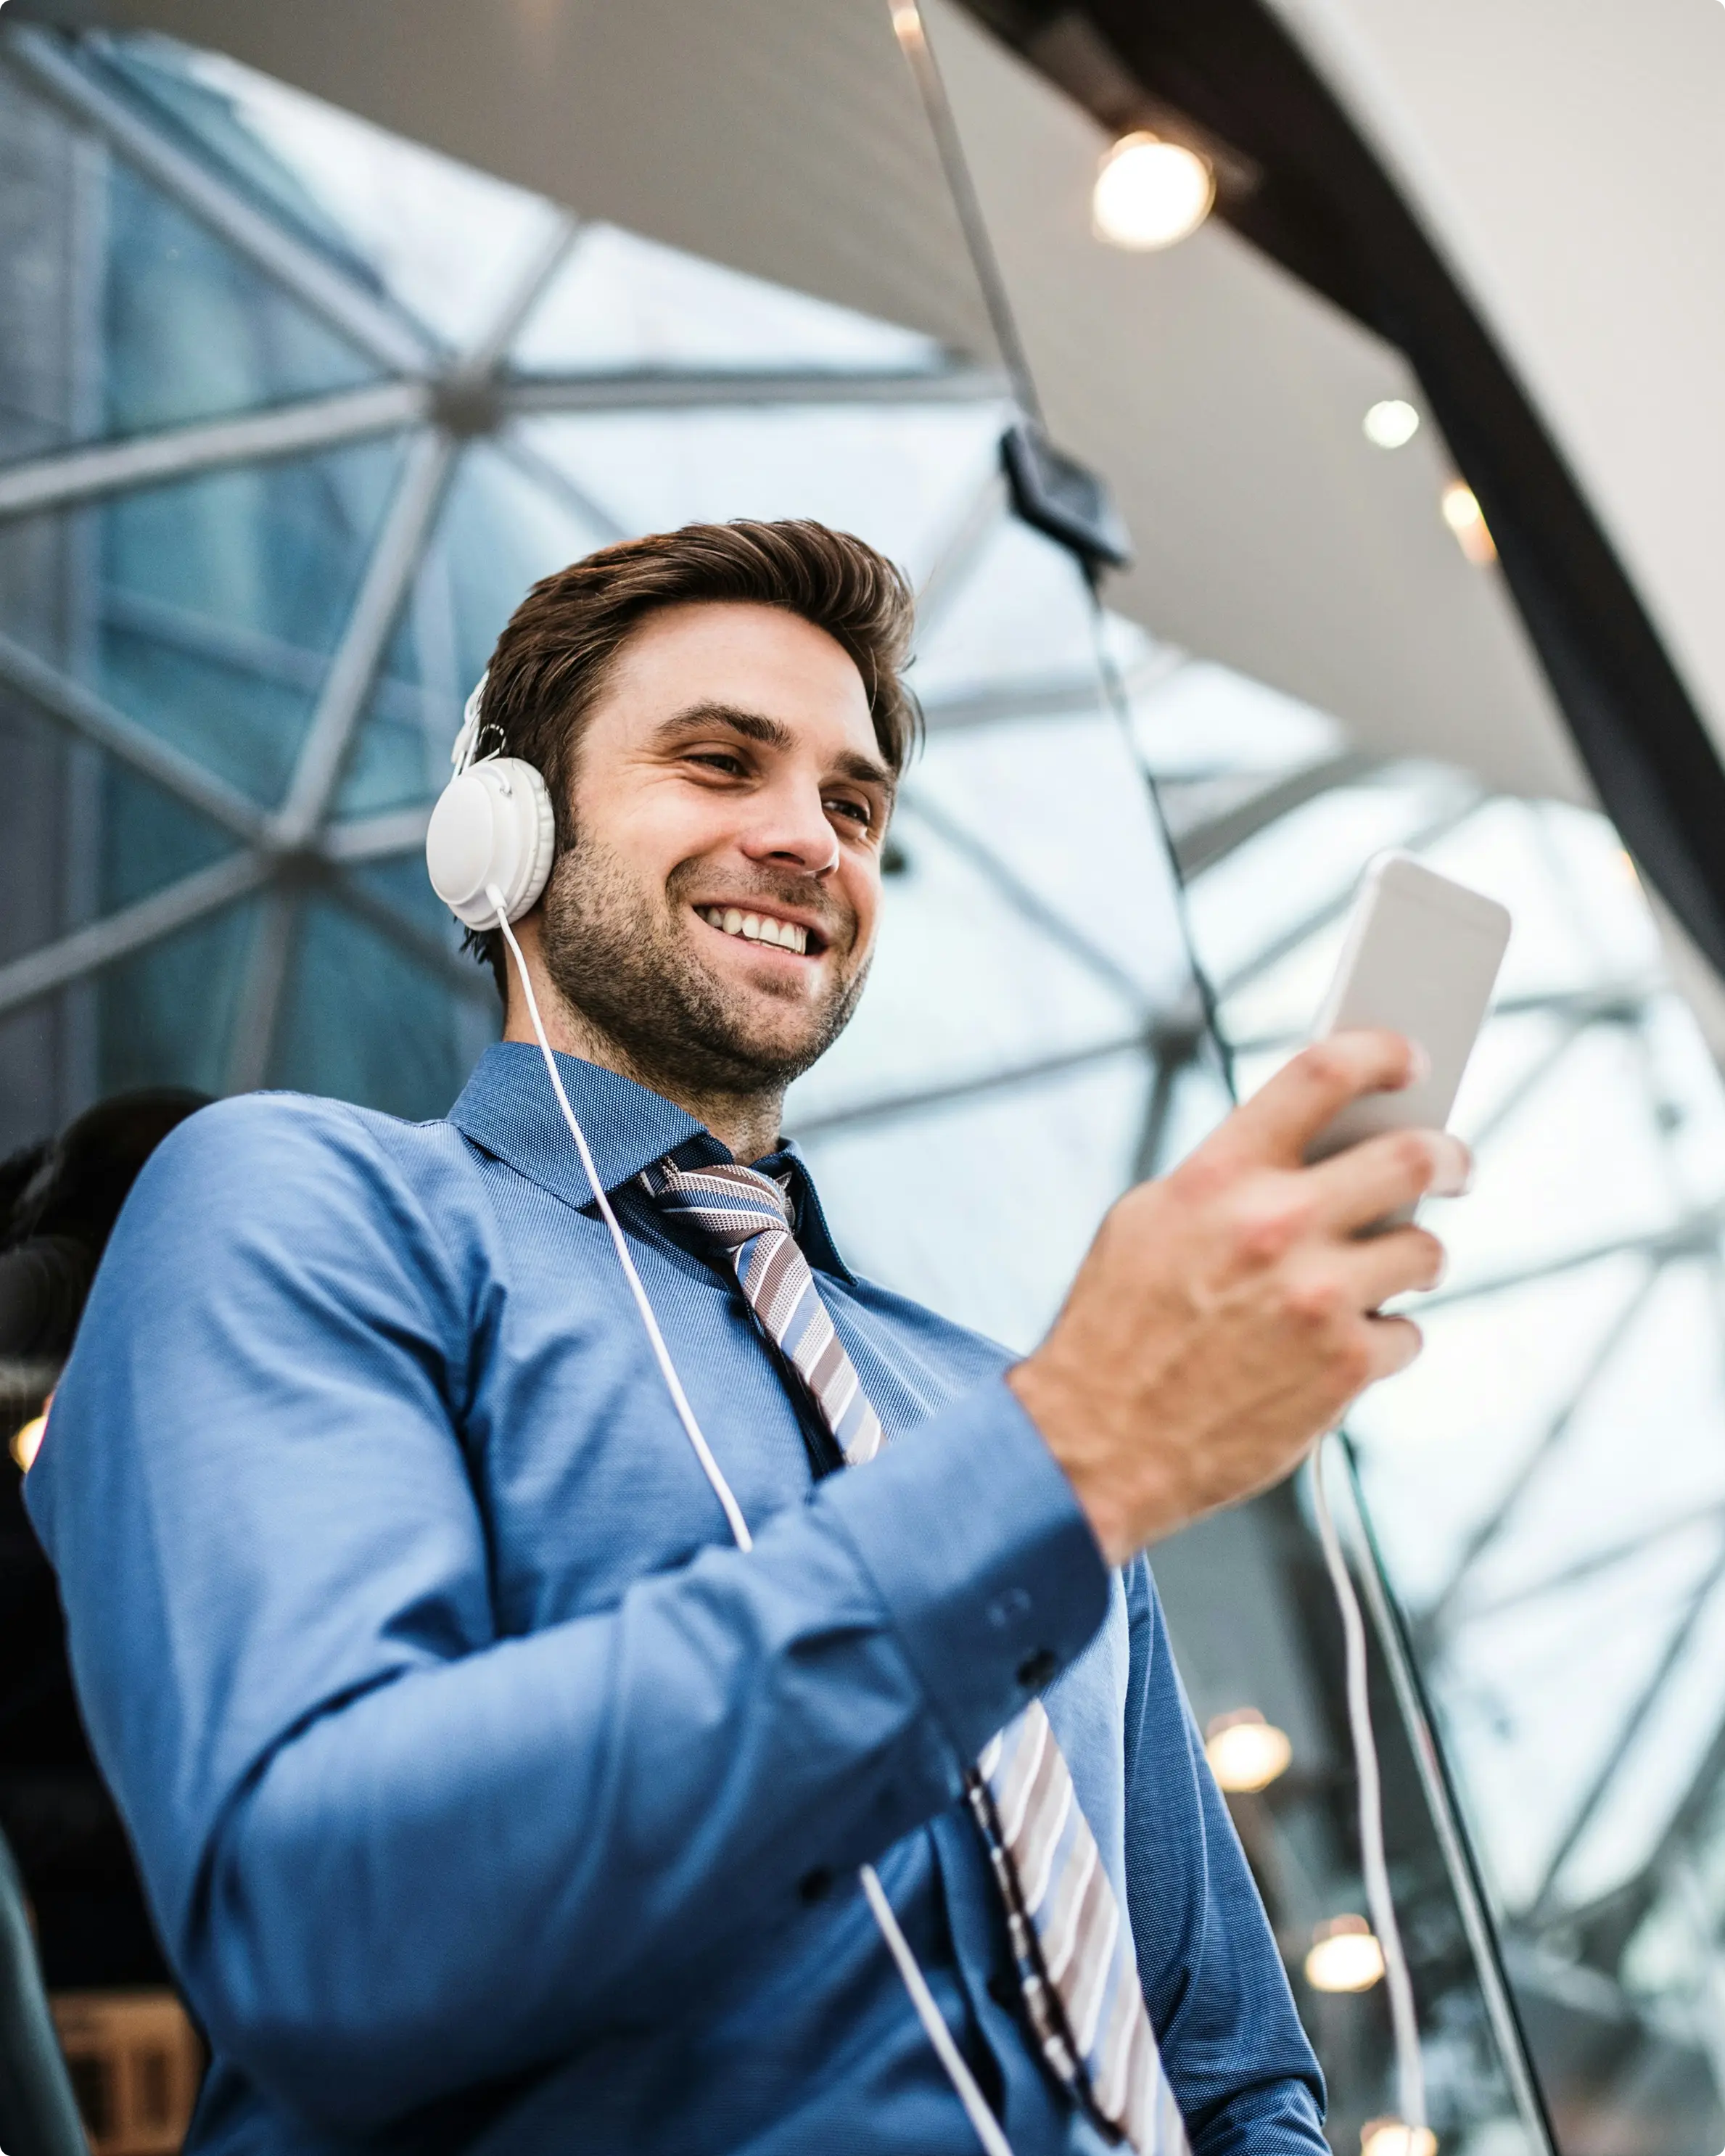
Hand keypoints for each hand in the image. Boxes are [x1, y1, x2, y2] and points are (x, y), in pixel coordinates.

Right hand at [1009, 1031, 1468, 1565]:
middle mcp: (1275, 1224)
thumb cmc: (1116, 1329)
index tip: (1409, 1060)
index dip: (1381, 1053)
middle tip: (1454, 1167)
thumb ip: (1229, 1178)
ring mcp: (1318, 1297)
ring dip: (1415, 1259)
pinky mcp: (1344, 1368)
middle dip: (1448, 1157)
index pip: (1322, 1075)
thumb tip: (1312, 1151)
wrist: (1097, 1443)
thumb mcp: (1148, 1221)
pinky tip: (1336, 1350)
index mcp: (1220, 1175)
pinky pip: (1407, 1334)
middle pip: (1412, 1153)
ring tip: (1385, 1274)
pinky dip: (1381, 1341)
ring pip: (1425, 1250)